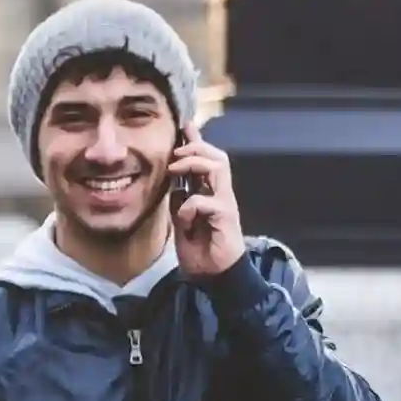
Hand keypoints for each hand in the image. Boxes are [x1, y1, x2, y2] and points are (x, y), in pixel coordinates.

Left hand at [169, 132, 244, 280]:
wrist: (213, 274)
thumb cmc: (200, 248)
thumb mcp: (182, 220)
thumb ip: (180, 201)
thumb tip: (174, 185)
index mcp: (210, 192)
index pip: (207, 160)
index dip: (197, 143)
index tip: (184, 127)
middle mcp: (221, 194)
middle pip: (217, 156)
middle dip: (196, 148)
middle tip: (175, 152)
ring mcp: (225, 204)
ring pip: (219, 168)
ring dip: (194, 164)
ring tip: (175, 169)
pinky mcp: (226, 218)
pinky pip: (207, 201)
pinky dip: (190, 205)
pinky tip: (183, 217)